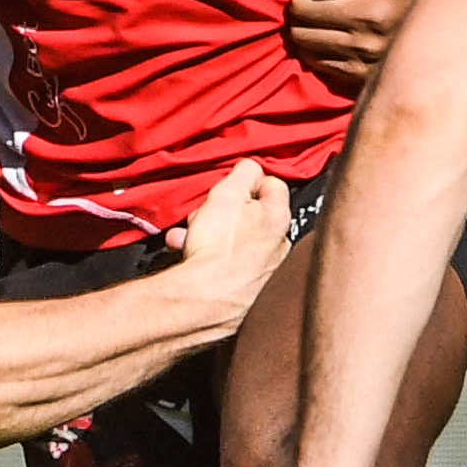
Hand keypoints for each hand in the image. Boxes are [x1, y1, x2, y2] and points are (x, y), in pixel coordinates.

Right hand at [162, 158, 293, 327]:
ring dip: (209, 232)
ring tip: (187, 236)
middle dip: (221, 210)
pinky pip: (227, 261)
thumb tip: (250, 168)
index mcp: (279, 217)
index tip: (229, 186)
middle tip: (203, 213)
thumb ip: (244, 172)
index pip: (272, 184)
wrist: (206, 298)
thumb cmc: (219, 246)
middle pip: (249, 213)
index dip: (247, 181)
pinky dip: (209, 255)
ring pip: (234, 237)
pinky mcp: (246, 288)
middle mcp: (278, 245)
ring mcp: (264, 269)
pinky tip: (189, 255)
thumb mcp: (227, 193)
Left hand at [288, 0, 440, 92]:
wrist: (458, 22)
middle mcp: (376, 18)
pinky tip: (333, 31)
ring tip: (324, 8)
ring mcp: (368, 50)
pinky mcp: (362, 74)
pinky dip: (317, 45)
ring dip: (307, 20)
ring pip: (303, 36)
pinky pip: (316, 60)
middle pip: (303, 8)